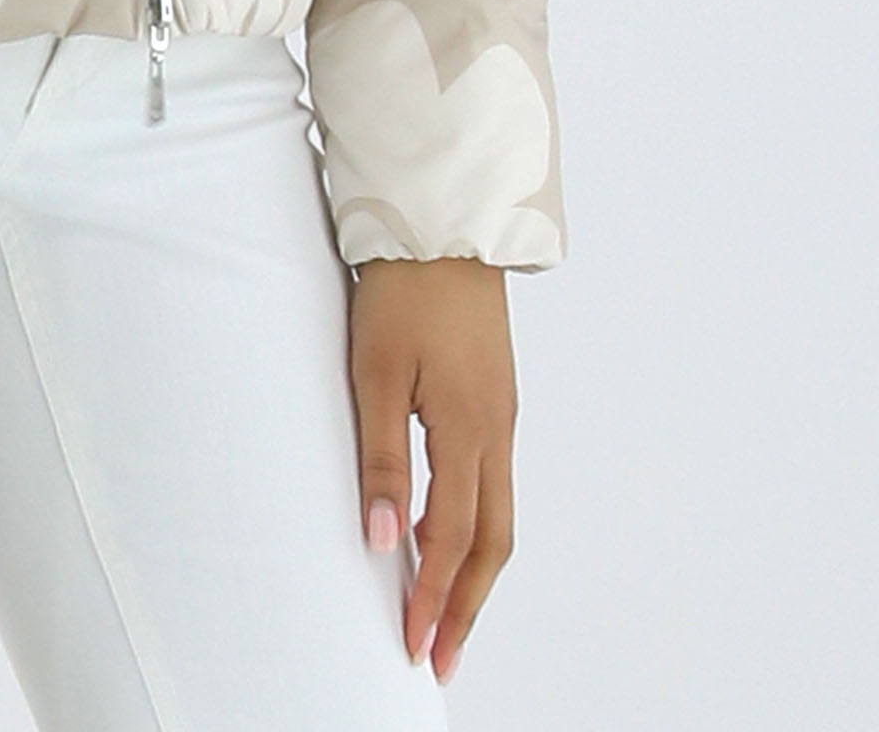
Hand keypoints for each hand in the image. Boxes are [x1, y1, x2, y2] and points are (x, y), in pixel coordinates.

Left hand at [346, 256, 516, 685]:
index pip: (453, 541)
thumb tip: (382, 541)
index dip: (434, 600)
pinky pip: (493, 481)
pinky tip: (440, 531)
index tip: (415, 647)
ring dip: (472, 570)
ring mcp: (501, 415)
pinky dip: (473, 524)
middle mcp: (496, 431)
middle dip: (466, 606)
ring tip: (440, 609)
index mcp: (469, 431)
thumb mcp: (376, 374)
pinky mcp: (494, 398)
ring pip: (498, 515)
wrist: (443, 225)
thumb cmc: (404, 291)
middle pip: (492, 544)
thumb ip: (382, 460)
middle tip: (438, 654)